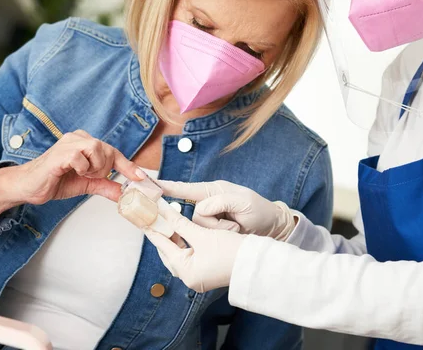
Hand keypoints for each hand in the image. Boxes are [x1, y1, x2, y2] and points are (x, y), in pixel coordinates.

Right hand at [17, 130, 144, 202]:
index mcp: (85, 143)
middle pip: (108, 149)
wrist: (28, 187)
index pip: (113, 152)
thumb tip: (124, 193)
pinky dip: (81, 168)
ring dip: (93, 167)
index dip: (128, 166)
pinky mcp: (60, 152)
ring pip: (97, 149)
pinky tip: (70, 172)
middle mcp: (78, 138)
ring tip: (80, 174)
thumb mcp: (86, 185)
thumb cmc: (54, 180)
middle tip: (89, 176)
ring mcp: (69, 142)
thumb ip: (105, 185)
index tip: (141, 178)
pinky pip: (81, 157)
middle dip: (104, 168)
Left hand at [144, 204, 244, 292]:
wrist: (257, 261)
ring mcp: (199, 276)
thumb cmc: (230, 249)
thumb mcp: (202, 234)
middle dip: (163, 234)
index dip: (153, 229)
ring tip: (169, 221)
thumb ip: (179, 222)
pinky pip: (190, 255)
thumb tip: (162, 210)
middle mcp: (190, 277)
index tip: (144, 217)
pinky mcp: (207, 272)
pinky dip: (186, 243)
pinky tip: (184, 231)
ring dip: (175, 238)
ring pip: (179, 254)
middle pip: (169, 252)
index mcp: (185, 271)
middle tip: (156, 218)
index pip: (162, 246)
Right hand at [159, 180, 295, 239]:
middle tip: (230, 223)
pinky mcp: (212, 232)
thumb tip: (201, 209)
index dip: (167, 188)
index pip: (185, 189)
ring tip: (237, 228)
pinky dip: (220, 236)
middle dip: (211, 223)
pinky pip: (205, 237)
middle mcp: (208, 203)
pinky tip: (234, 232)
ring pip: (198, 228)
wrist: (272, 228)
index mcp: (213, 191)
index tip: (150, 185)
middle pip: (192, 215)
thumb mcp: (243, 202)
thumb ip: (220, 202)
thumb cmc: (260, 210)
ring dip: (219, 231)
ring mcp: (210, 219)